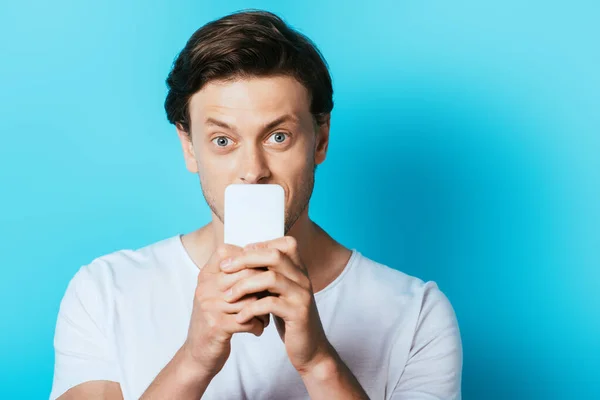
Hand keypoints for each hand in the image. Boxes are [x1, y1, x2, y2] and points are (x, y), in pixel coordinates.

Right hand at [182, 244, 270, 376]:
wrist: (198, 352)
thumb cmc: (216, 318)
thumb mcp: (219, 292)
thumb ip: (235, 275)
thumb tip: (266, 258)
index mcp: (206, 274)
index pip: (232, 253)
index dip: (252, 261)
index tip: (262, 275)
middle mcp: (205, 287)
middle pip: (247, 275)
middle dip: (264, 287)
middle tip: (272, 297)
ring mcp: (209, 306)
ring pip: (251, 299)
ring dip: (264, 310)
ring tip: (265, 316)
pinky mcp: (216, 326)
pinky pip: (248, 319)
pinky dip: (258, 325)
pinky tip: (258, 328)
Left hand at [219, 236, 331, 373]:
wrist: (309, 347)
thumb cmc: (288, 317)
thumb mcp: (279, 292)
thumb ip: (268, 274)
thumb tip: (241, 255)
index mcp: (298, 269)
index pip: (283, 244)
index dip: (259, 246)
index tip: (238, 256)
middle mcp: (303, 278)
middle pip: (274, 256)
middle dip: (245, 260)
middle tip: (224, 268)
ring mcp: (302, 295)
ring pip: (271, 278)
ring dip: (244, 285)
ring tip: (228, 296)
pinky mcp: (298, 313)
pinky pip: (271, 304)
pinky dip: (251, 308)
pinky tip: (240, 317)